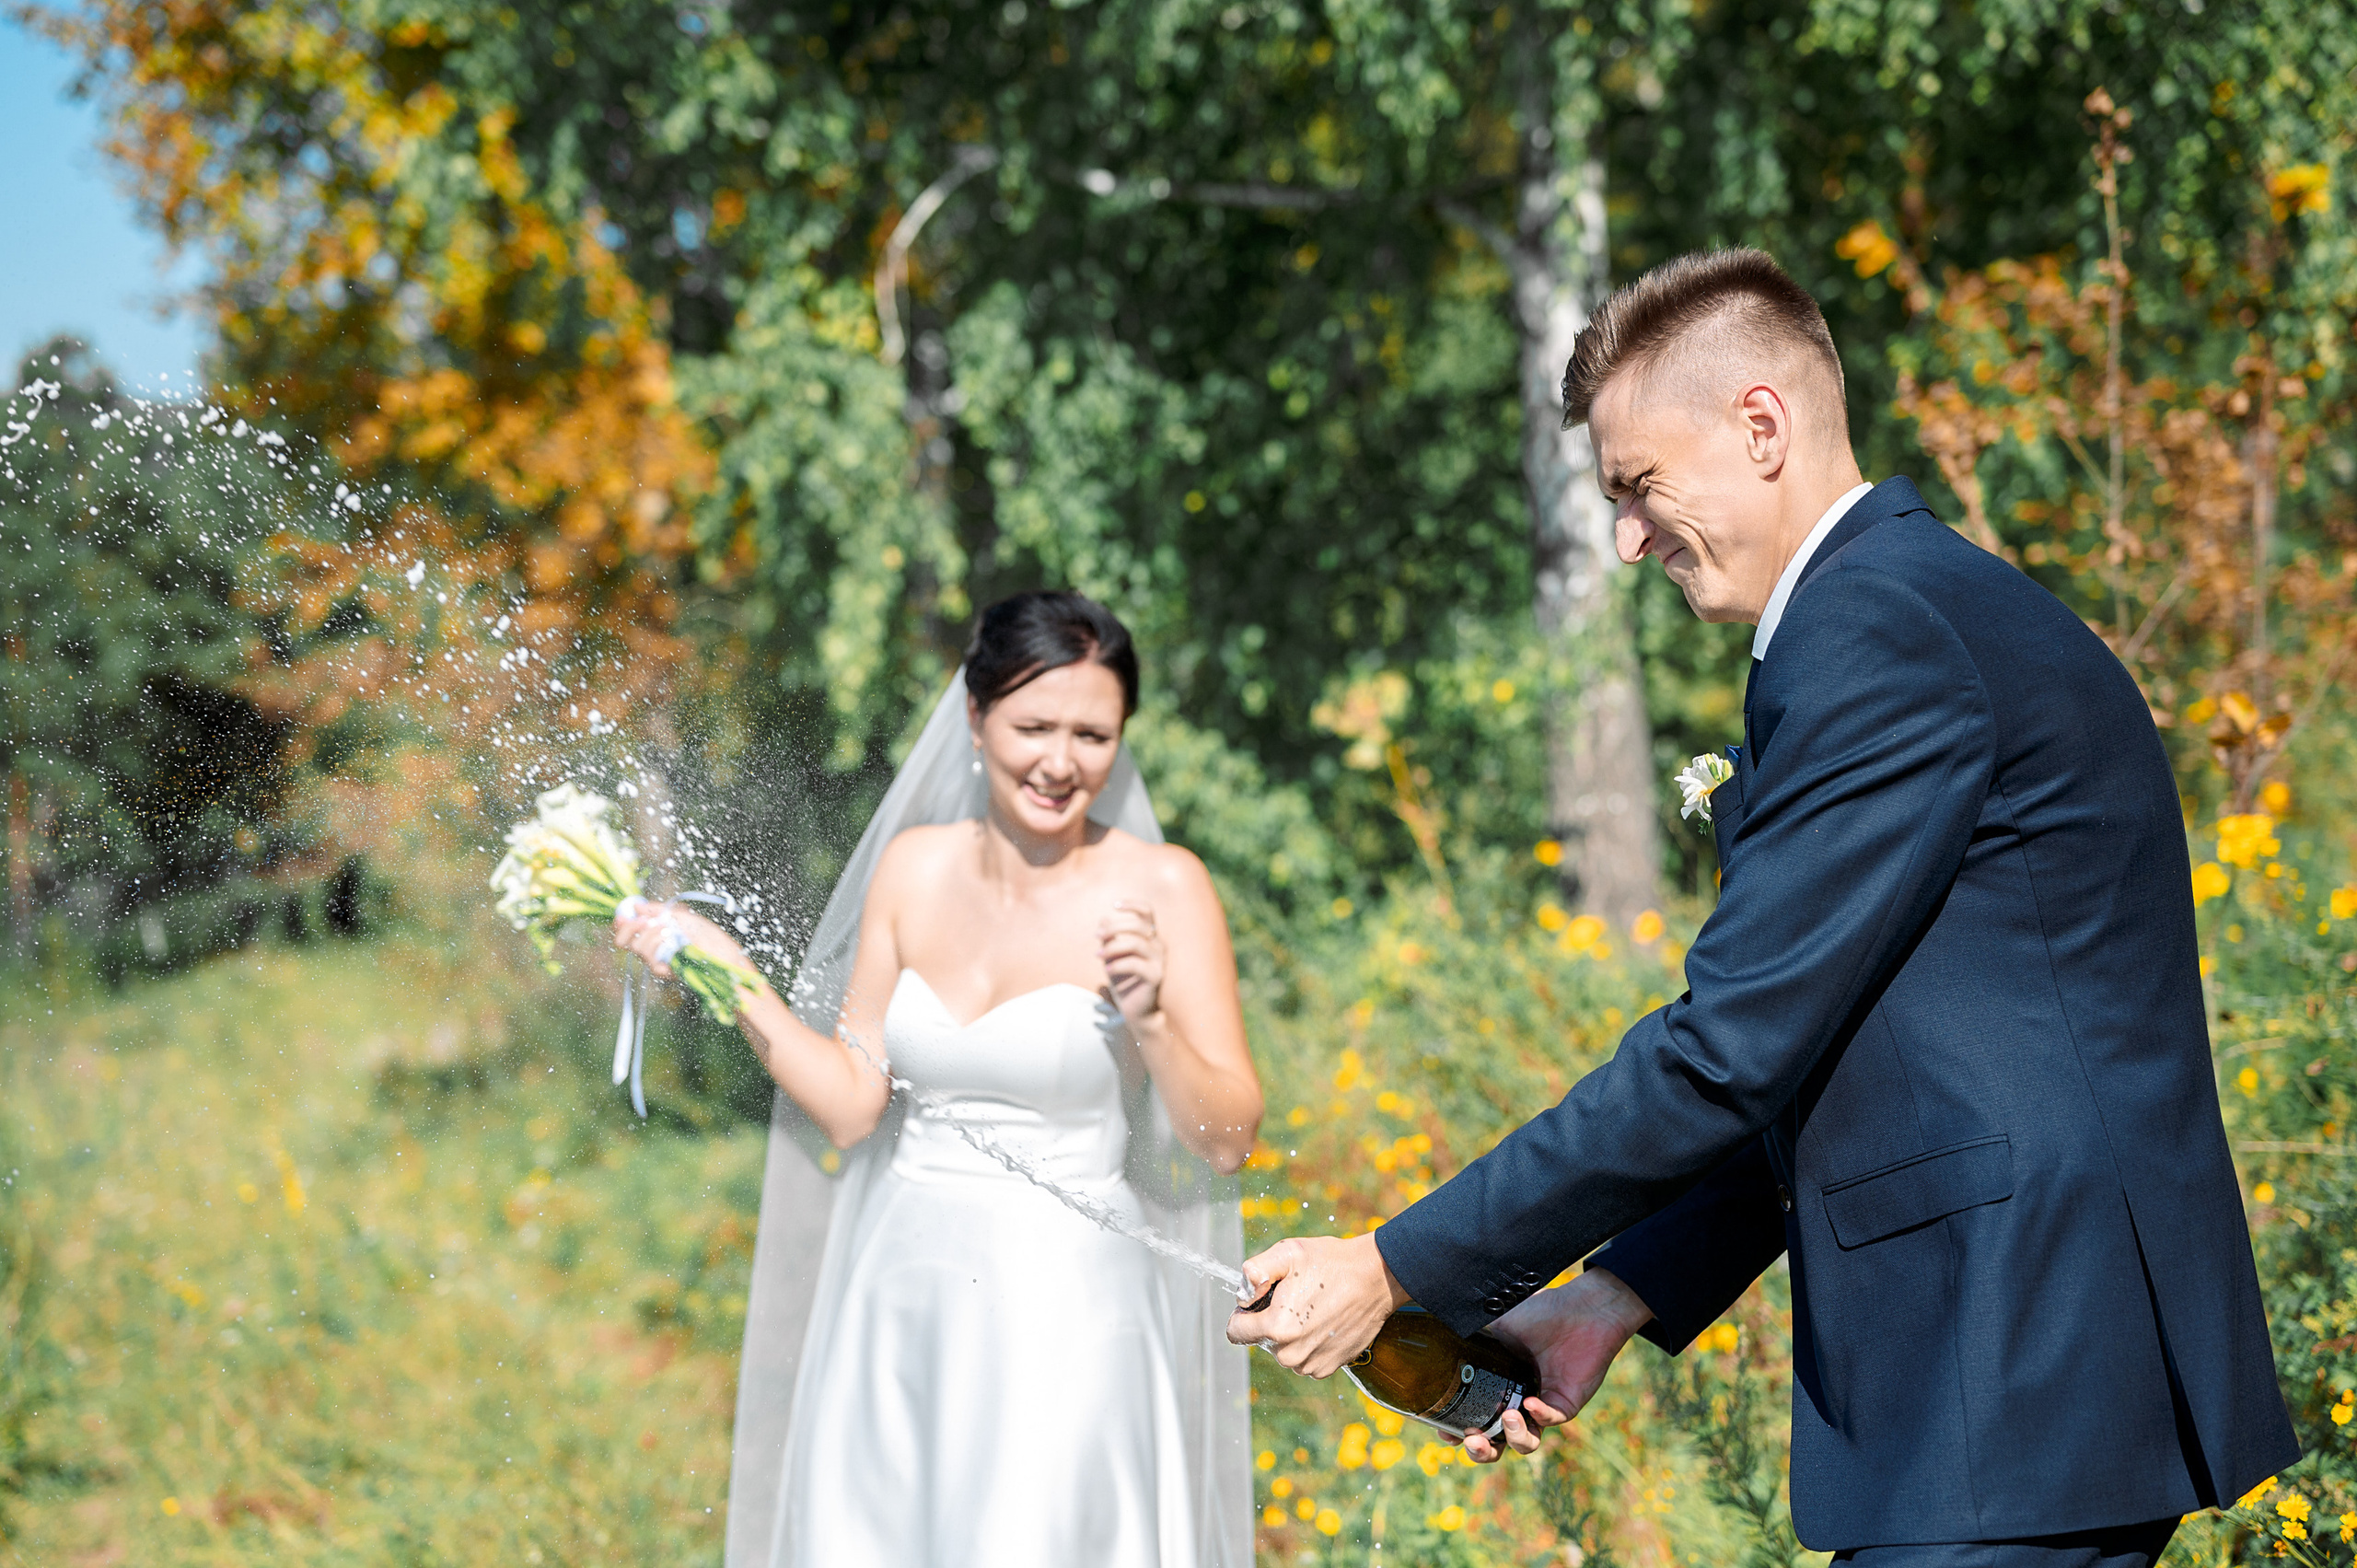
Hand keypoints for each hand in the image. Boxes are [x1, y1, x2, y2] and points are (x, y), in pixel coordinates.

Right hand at [611, 901, 747, 979]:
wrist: (727, 954)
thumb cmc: (708, 936)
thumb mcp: (683, 917)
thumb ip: (660, 911)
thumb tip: (637, 906)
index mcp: (655, 937)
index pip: (628, 934)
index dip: (621, 925)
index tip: (622, 914)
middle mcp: (653, 951)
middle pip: (625, 942)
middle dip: (632, 927)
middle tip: (648, 920)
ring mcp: (659, 962)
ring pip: (638, 949)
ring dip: (651, 934)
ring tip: (670, 929)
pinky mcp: (667, 972)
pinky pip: (652, 961)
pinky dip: (660, 946)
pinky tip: (672, 940)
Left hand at [1096, 901, 1165, 1028]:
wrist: (1134, 1010)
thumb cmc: (1123, 980)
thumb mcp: (1112, 956)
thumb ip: (1109, 939)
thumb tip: (1102, 919)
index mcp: (1150, 937)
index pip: (1147, 913)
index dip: (1133, 905)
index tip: (1114, 905)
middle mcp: (1158, 946)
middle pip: (1138, 925)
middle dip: (1115, 927)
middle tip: (1097, 935)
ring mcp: (1159, 961)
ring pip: (1136, 943)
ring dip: (1112, 947)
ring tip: (1097, 956)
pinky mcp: (1156, 976)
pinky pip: (1135, 964)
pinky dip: (1118, 964)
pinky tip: (1107, 970)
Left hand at [1225, 1233, 1409, 1376]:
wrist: (1376, 1278)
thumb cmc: (1331, 1262)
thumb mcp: (1287, 1253)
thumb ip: (1253, 1272)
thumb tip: (1242, 1297)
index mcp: (1276, 1327)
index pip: (1235, 1332)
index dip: (1245, 1311)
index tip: (1263, 1298)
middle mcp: (1291, 1354)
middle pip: (1261, 1340)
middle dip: (1271, 1319)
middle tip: (1297, 1296)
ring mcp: (1311, 1364)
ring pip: (1283, 1350)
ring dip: (1291, 1332)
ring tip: (1314, 1307)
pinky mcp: (1329, 1368)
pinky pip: (1304, 1358)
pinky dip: (1310, 1342)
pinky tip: (1326, 1321)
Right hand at [1458, 1267, 1653, 1462]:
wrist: (1580, 1306)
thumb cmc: (1539, 1312)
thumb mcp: (1495, 1324)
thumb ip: (1469, 1334)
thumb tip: (1433, 1329)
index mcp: (1497, 1386)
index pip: (1474, 1419)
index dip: (1457, 1432)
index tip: (1444, 1433)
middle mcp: (1518, 1402)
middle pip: (1497, 1444)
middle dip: (1482, 1452)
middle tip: (1472, 1442)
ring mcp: (1543, 1405)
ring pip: (1527, 1443)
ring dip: (1514, 1438)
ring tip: (1508, 1418)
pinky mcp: (1567, 1403)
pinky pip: (1552, 1420)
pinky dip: (1540, 1415)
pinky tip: (1530, 1402)